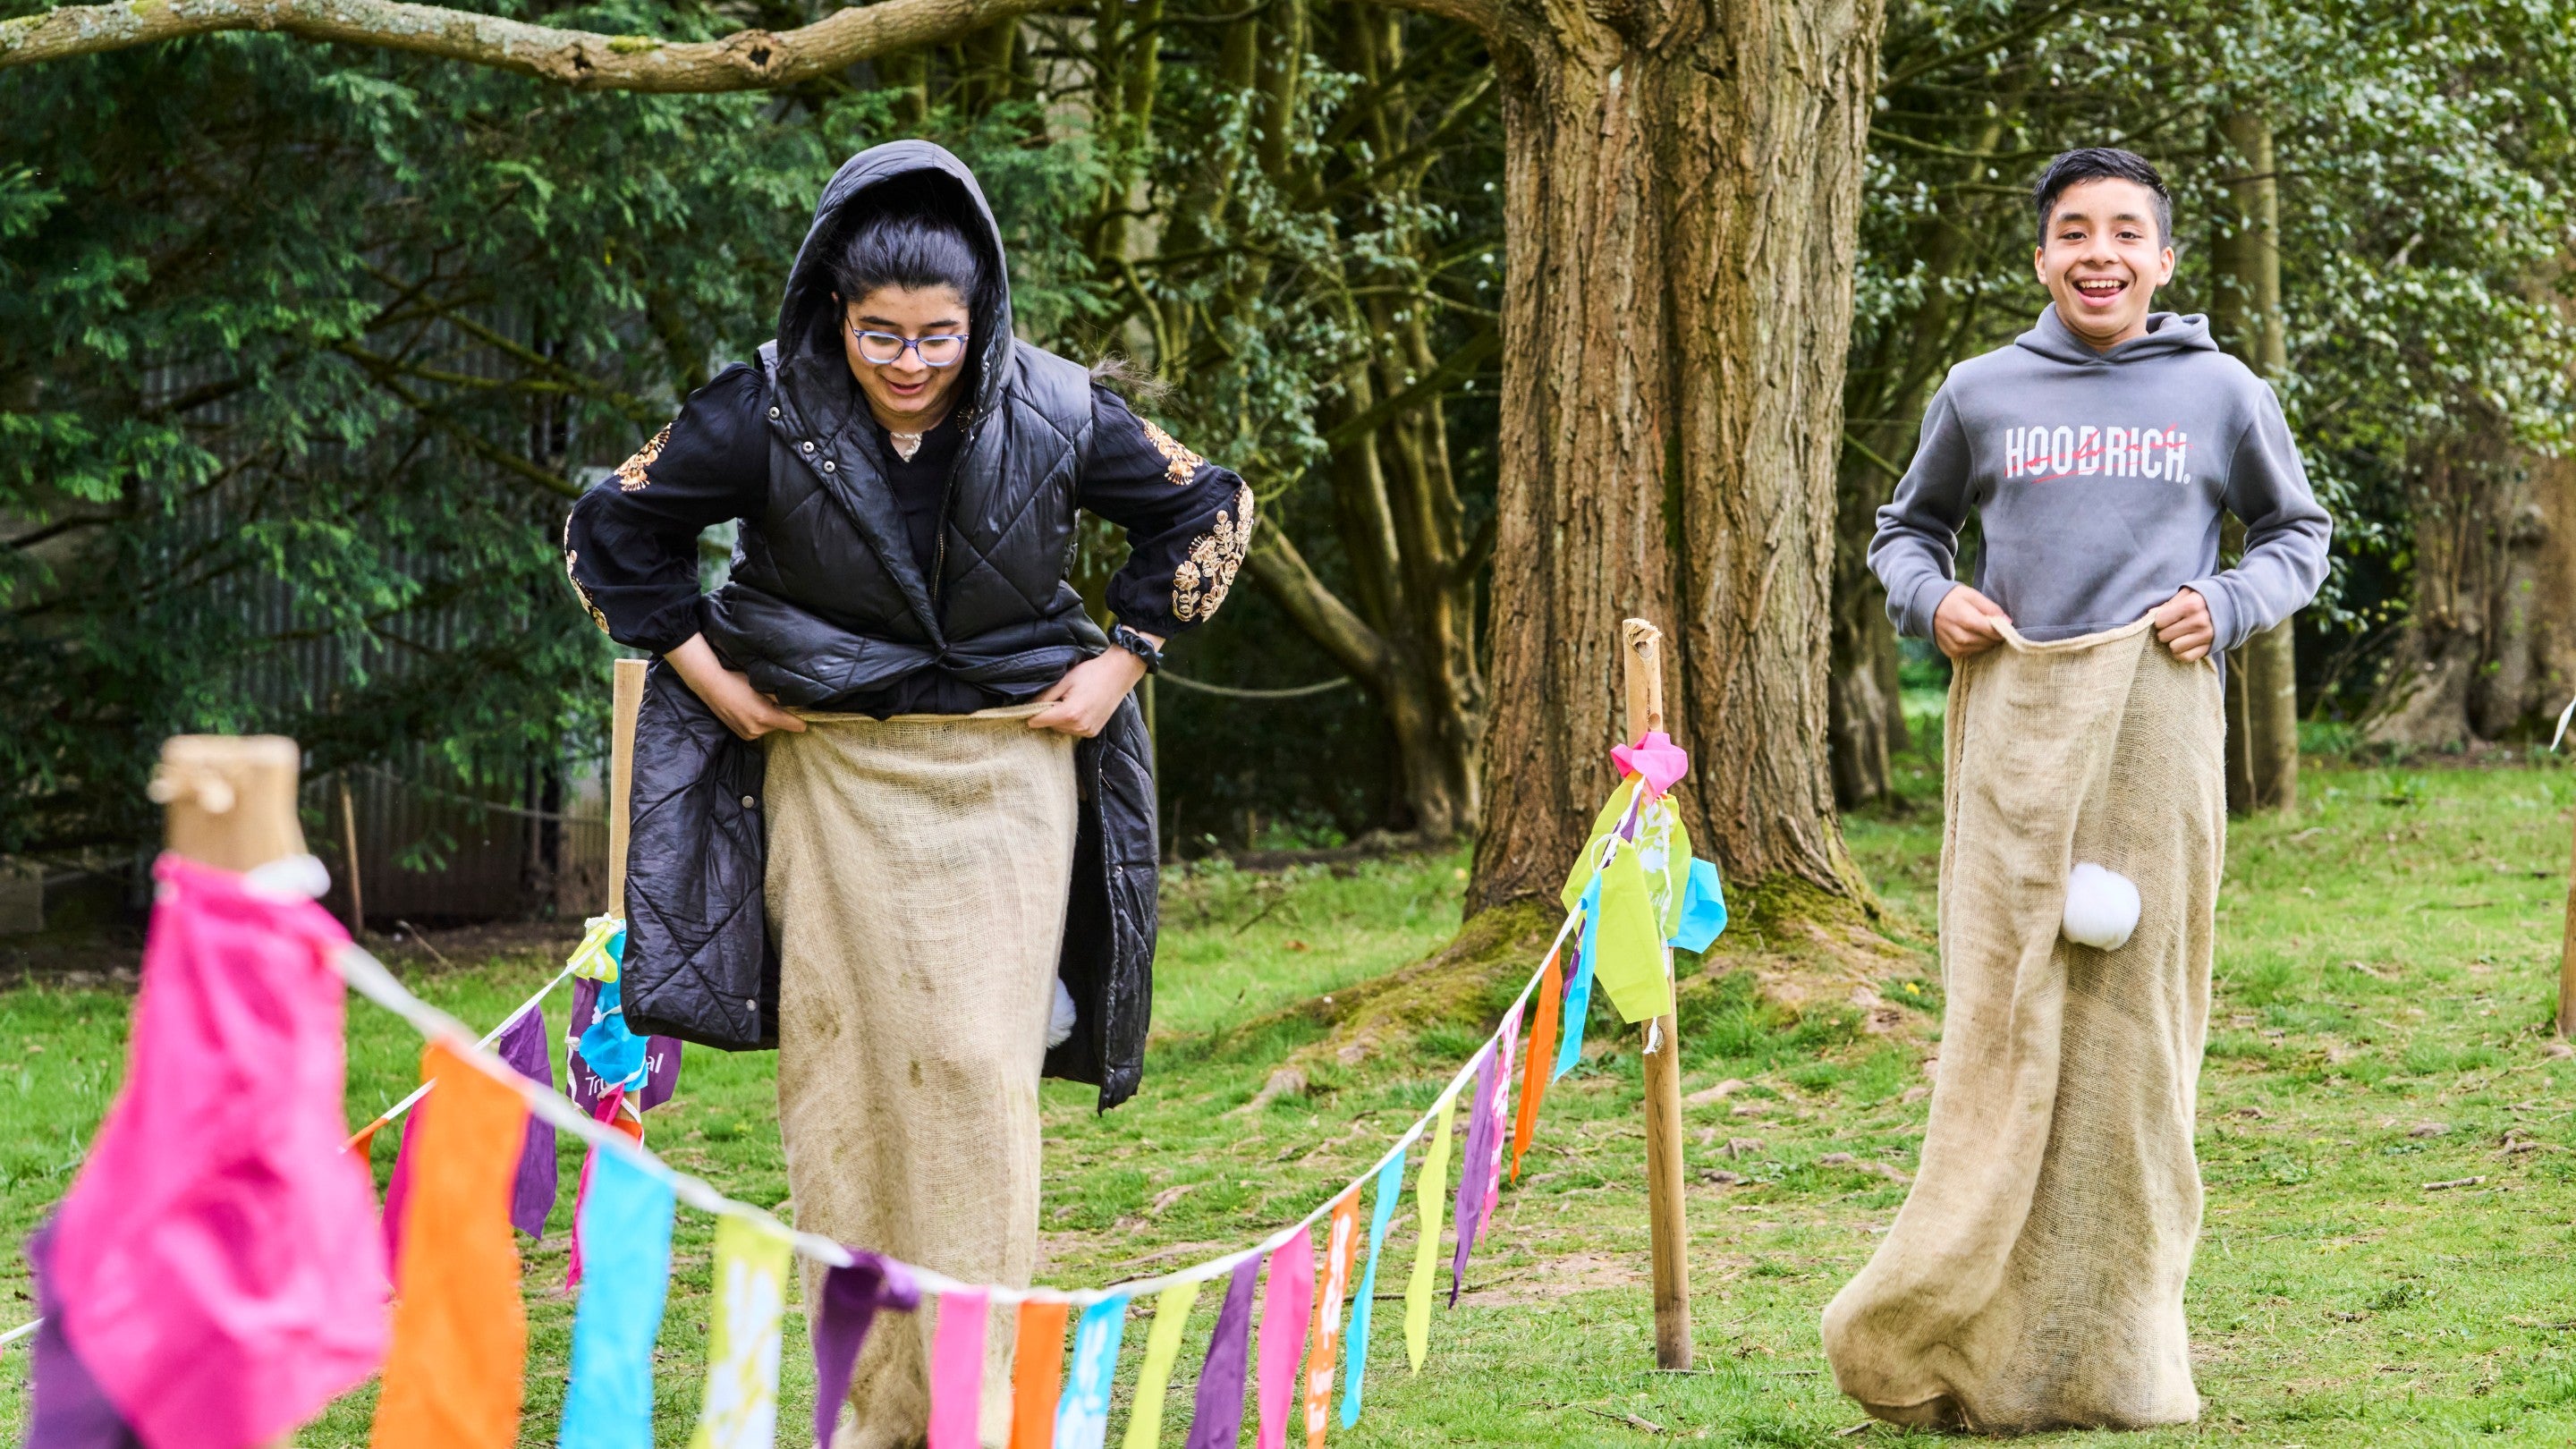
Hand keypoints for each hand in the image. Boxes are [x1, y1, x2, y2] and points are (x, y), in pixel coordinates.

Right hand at [666, 634, 805, 740]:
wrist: (711, 685)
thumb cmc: (738, 680)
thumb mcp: (763, 685)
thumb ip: (781, 697)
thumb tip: (800, 703)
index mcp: (765, 717)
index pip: (795, 725)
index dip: (801, 718)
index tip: (805, 713)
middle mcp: (757, 730)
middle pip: (782, 725)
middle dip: (780, 714)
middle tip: (770, 700)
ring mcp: (748, 734)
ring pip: (770, 727)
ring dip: (769, 718)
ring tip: (757, 703)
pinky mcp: (742, 735)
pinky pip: (759, 730)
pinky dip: (759, 722)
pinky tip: (750, 709)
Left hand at [1027, 644, 1151, 737]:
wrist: (1118, 674)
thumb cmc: (1091, 673)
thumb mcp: (1065, 680)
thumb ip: (1045, 696)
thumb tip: (1027, 706)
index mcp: (1069, 713)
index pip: (1038, 721)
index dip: (1031, 712)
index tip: (1032, 704)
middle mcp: (1078, 726)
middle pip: (1050, 725)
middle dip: (1049, 713)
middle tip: (1060, 696)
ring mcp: (1087, 731)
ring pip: (1061, 729)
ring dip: (1060, 719)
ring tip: (1071, 700)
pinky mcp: (1093, 732)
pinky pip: (1073, 730)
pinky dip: (1071, 722)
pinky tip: (1079, 707)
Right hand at [1933, 585, 2012, 660]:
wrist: (1926, 607)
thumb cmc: (1953, 598)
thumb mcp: (1972, 595)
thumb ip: (1990, 607)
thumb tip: (2008, 621)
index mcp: (1966, 620)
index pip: (1993, 631)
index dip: (2003, 629)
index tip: (2005, 624)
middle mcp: (1960, 637)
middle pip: (1989, 642)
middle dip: (1995, 636)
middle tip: (1995, 627)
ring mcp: (1955, 647)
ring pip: (1981, 649)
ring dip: (1987, 642)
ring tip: (1984, 631)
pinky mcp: (1951, 653)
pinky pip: (1971, 653)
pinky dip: (1976, 646)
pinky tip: (1973, 637)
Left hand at [2150, 587, 2214, 661]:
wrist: (2232, 606)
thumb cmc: (2203, 598)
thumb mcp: (2187, 594)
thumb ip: (2168, 604)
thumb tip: (2149, 615)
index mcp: (2191, 605)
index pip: (2160, 620)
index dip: (2160, 620)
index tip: (2166, 618)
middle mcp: (2199, 621)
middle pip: (2164, 636)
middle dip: (2165, 632)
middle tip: (2173, 627)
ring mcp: (2205, 636)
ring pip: (2173, 648)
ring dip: (2173, 643)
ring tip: (2180, 635)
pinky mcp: (2210, 647)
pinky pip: (2186, 657)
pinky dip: (2182, 652)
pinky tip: (2185, 644)